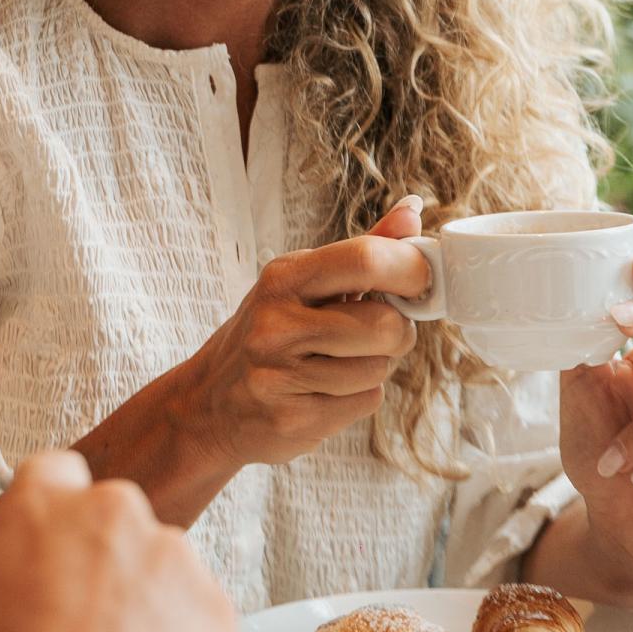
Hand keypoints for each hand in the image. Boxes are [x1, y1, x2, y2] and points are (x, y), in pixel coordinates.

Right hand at [171, 198, 427, 469]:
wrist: (210, 403)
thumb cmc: (268, 332)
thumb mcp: (302, 282)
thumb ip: (362, 249)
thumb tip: (414, 211)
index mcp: (284, 278)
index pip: (365, 260)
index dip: (410, 269)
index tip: (423, 280)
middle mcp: (277, 324)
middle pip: (385, 325)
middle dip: (399, 331)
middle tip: (383, 330)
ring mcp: (281, 375)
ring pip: (379, 369)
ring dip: (375, 367)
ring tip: (340, 362)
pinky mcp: (293, 420)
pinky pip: (365, 403)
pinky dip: (358, 398)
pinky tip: (326, 390)